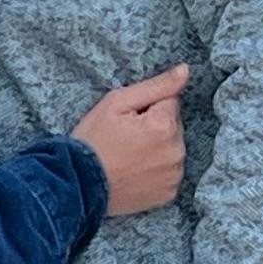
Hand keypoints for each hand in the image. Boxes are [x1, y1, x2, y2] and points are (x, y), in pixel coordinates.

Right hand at [71, 64, 189, 218]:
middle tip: (125, 139)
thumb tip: (185, 70)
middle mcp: (176, 152)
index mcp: (165, 126)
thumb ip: (156, 86)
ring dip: (157, 149)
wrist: (78, 185)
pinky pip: (168, 172)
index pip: (169, 102)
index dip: (146, 108)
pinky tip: (135, 173)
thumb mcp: (117, 103)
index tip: (128, 121)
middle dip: (154, 128)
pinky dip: (156, 171)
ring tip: (128, 157)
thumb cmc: (94, 142)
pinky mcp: (168, 193)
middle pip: (173, 126)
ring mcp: (173, 175)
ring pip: (172, 149)